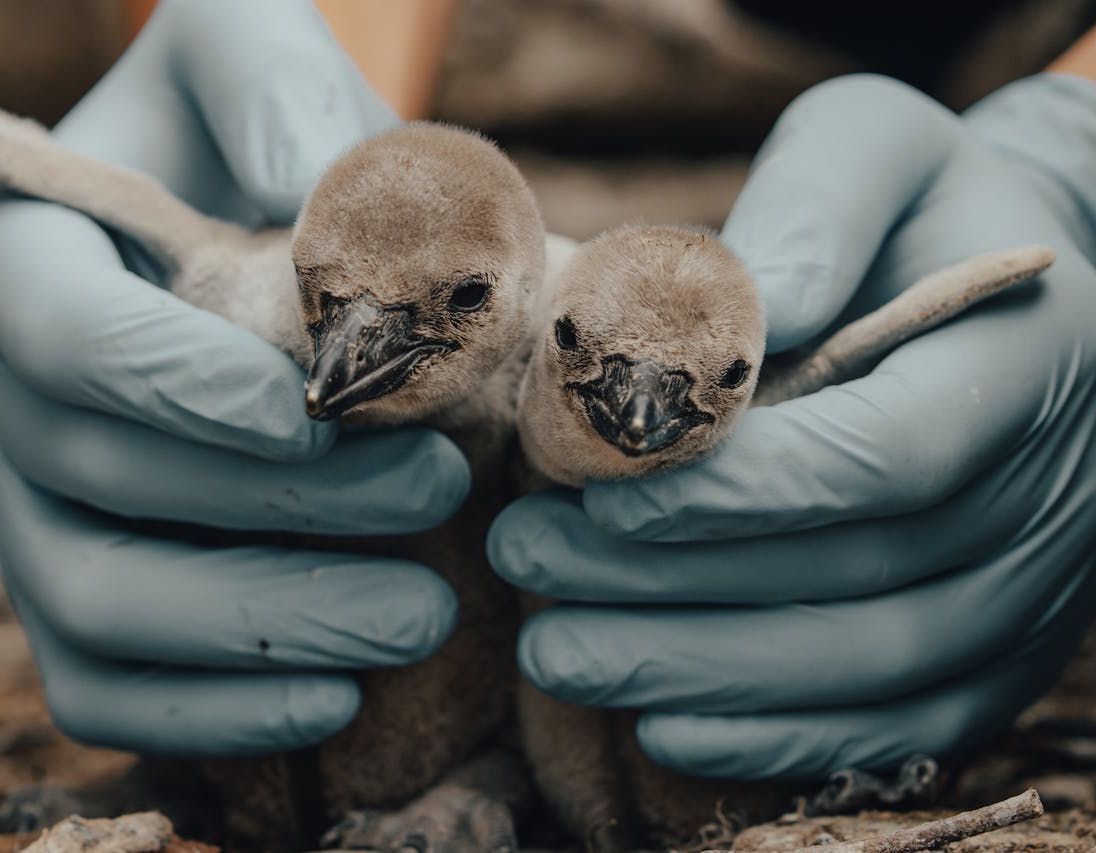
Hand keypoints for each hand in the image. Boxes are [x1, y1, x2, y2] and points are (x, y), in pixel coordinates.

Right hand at [0, 0, 469, 755]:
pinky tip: (335, 699)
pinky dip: (207, 714)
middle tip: (440, 495)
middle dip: (283, 508)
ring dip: (265, 631)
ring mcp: (21, 507)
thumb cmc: (240, 127)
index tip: (320, 409)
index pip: (68, 338)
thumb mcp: (249, 48)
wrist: (225, 211)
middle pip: (107, 481)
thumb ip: (273, 88)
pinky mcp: (70, 587)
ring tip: (423, 616)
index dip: (184, 388)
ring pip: (100, 606)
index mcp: (17, 259)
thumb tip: (320, 200)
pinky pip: (101, 682)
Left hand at [489, 73, 1095, 778]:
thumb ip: (818, 203)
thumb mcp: (876, 151)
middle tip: (527, 560)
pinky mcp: (991, 650)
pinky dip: (775, 738)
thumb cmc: (921, 214)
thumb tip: (750, 304)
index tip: (606, 497)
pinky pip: (895, 724)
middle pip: (855, 577)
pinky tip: (659, 724)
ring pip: (864, 669)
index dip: (744, 493)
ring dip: (697, 672)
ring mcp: (1026, 589)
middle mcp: (1040, 496)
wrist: (1008, 289)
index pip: (886, 456)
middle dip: (673, 583)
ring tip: (554, 648)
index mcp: (1016, 366)